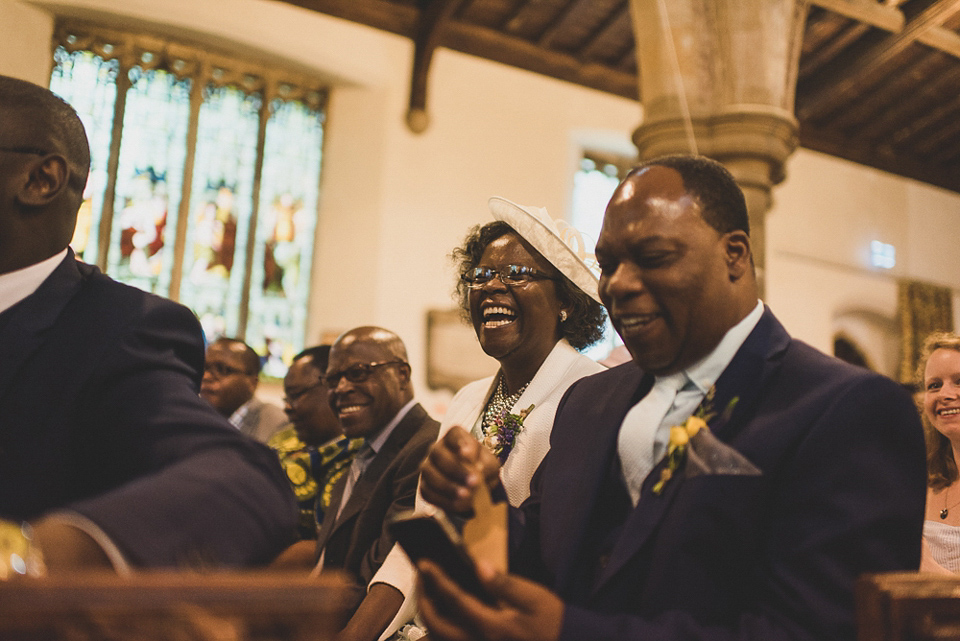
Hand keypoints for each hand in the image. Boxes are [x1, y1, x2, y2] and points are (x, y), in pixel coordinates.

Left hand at [417, 558, 563, 640]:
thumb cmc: (553, 624)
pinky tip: (441, 615)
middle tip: (421, 577)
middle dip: (423, 599)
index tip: (424, 563)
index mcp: (493, 626)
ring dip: (428, 616)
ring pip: (440, 637)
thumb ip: (504, 583)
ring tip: (427, 593)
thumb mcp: (535, 598)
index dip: (436, 580)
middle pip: (437, 624)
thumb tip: (479, 566)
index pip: (455, 600)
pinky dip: (440, 630)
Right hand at [419, 427, 501, 515]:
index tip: (469, 455)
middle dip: (457, 469)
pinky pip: (428, 492)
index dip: (460, 444)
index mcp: (455, 436)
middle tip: (474, 481)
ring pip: (431, 474)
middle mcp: (437, 449)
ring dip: (450, 486)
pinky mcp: (424, 486)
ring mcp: (428, 467)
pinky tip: (458, 504)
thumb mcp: (490, 464)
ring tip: (467, 495)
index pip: (454, 435)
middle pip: (440, 455)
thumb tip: (478, 470)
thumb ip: (487, 465)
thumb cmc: (482, 469)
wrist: (472, 487)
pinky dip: (444, 500)